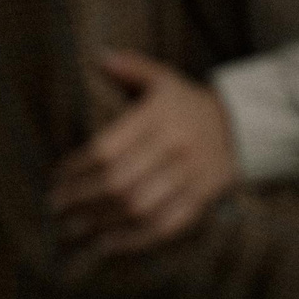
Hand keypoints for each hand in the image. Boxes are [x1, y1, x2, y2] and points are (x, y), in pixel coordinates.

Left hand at [50, 51, 238, 256]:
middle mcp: (175, 147)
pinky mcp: (201, 200)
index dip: (78, 167)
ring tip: (75, 226)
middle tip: (57, 206)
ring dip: (101, 221)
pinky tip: (107, 242)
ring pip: (139, 207)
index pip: (108, 148)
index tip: (57, 177)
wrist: (241, 126)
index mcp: (159, 116)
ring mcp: (190, 176)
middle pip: (119, 182)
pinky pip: (164, 226)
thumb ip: (131, 66)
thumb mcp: (163, 78)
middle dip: (82, 198)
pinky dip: (133, 239)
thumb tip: (99, 56)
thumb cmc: (187, 103)